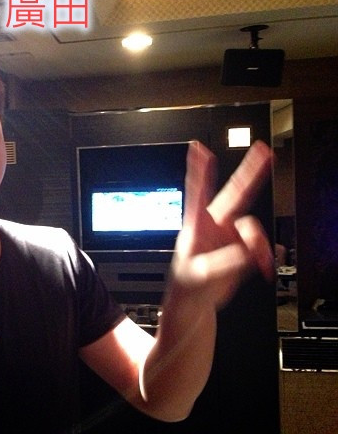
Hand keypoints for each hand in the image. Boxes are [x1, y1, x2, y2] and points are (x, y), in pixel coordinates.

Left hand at [170, 140, 273, 308]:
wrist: (196, 301)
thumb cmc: (188, 284)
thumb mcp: (201, 274)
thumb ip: (225, 262)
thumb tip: (245, 250)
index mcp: (196, 225)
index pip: (197, 192)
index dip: (199, 171)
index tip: (198, 150)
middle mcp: (216, 225)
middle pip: (235, 193)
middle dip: (250, 171)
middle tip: (262, 150)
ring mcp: (230, 235)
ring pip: (254, 229)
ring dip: (259, 246)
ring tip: (256, 263)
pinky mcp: (242, 248)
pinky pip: (261, 246)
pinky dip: (265, 256)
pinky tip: (262, 266)